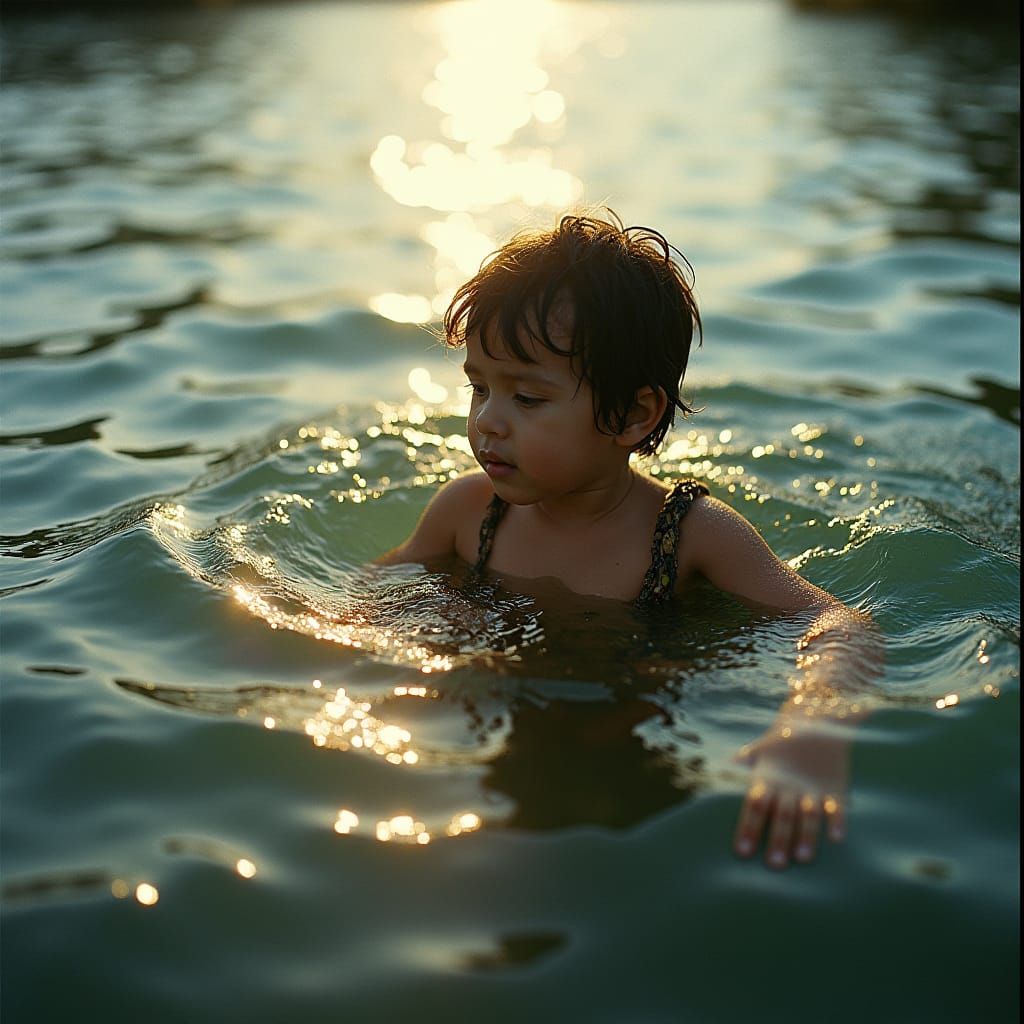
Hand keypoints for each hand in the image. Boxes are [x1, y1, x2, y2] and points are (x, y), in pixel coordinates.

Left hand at [732, 718, 851, 869]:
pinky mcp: (835, 788)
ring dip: (806, 836)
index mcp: (769, 779)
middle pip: (782, 815)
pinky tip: (836, 838)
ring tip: (803, 858)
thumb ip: (741, 763)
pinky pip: (836, 806)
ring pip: (809, 815)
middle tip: (774, 866)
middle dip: (778, 840)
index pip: (755, 806)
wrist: (817, 721)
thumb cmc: (781, 743)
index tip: (742, 852)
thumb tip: (717, 771)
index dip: (748, 828)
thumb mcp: (758, 750)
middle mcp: (790, 786)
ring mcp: (813, 788)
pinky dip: (837, 821)